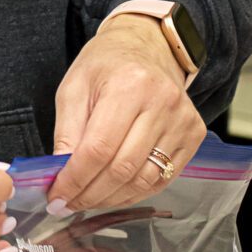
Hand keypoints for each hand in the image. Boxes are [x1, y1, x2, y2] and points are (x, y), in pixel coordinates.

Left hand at [50, 14, 205, 212]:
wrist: (147, 47)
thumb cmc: (106, 66)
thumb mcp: (74, 89)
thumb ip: (66, 133)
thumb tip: (60, 177)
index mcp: (129, 85)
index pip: (98, 149)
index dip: (75, 180)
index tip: (56, 197)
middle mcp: (162, 102)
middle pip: (122, 168)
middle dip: (89, 194)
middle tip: (67, 204)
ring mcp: (183, 120)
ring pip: (144, 180)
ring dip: (111, 198)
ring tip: (87, 200)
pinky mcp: (194, 134)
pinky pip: (163, 178)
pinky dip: (135, 193)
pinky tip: (113, 193)